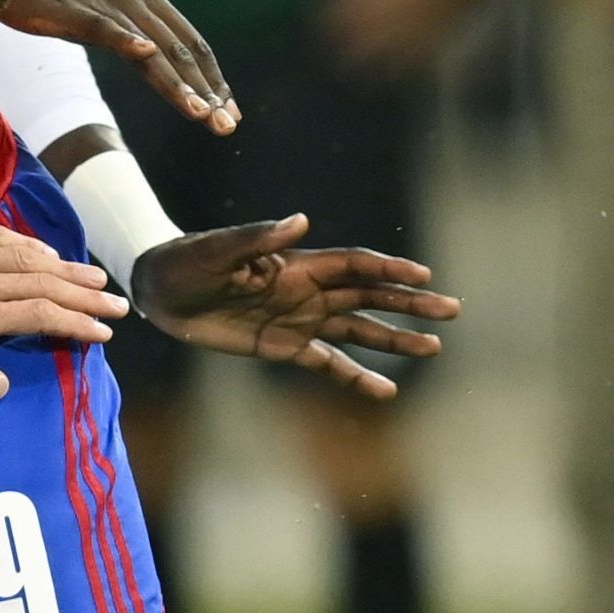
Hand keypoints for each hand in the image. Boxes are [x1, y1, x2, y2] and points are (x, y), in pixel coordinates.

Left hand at [0, 227, 120, 400]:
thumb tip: (3, 386)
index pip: (38, 316)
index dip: (75, 323)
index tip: (102, 332)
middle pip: (43, 283)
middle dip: (84, 295)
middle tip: (117, 305)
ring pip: (26, 257)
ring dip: (65, 267)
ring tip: (94, 278)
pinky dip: (28, 244)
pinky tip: (44, 251)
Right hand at [6, 0, 236, 129]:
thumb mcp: (101, 14)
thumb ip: (128, 33)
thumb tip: (152, 57)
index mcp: (143, 1)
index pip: (189, 44)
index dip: (213, 78)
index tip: (229, 112)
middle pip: (180, 50)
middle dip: (208, 90)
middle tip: (227, 125)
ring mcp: (106, 4)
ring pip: (151, 47)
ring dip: (178, 82)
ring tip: (200, 112)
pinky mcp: (75, 10)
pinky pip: (105, 28)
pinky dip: (128, 40)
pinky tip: (146, 55)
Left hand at [131, 216, 459, 399]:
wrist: (161, 292)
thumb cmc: (188, 261)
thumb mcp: (219, 249)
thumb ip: (259, 239)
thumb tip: (299, 221)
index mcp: (296, 264)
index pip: (355, 266)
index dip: (389, 270)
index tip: (424, 276)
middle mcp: (307, 291)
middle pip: (369, 296)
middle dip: (410, 303)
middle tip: (452, 310)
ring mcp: (299, 319)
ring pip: (358, 330)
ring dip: (394, 339)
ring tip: (434, 347)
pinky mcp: (284, 347)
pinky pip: (328, 363)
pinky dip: (356, 376)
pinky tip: (386, 390)